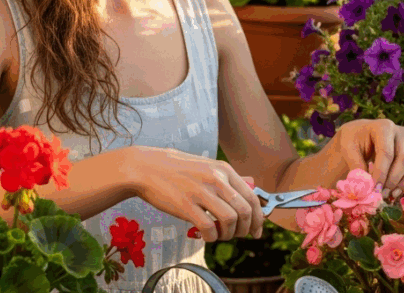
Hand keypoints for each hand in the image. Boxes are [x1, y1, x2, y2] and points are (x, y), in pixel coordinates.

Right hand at [126, 146, 263, 242]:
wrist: (145, 168)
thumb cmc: (175, 170)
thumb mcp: (206, 167)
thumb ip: (226, 180)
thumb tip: (250, 189)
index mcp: (224, 170)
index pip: (252, 197)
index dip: (259, 218)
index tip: (257, 231)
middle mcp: (216, 179)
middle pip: (245, 211)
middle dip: (246, 230)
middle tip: (237, 236)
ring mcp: (201, 191)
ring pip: (230, 221)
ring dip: (228, 235)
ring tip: (218, 235)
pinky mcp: (186, 205)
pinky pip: (209, 228)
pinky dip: (211, 237)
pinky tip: (204, 236)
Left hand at [333, 118, 403, 199]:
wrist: (362, 136)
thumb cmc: (354, 141)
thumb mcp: (348, 149)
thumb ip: (356, 166)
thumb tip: (366, 186)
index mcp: (384, 127)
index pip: (386, 153)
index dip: (381, 174)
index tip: (374, 190)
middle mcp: (402, 132)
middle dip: (393, 181)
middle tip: (381, 194)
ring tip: (390, 196)